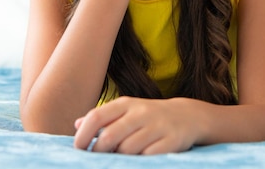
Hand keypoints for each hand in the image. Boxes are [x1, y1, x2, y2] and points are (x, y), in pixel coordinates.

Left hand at [73, 97, 200, 154]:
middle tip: (96, 159)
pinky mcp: (171, 141)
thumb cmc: (148, 116)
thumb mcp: (126, 110)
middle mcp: (141, 112)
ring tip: (119, 158)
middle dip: (98, 152)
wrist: (187, 116)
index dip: (83, 135)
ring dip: (119, 159)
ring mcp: (157, 127)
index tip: (79, 149)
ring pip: (127, 150)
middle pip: (109, 137)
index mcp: (126, 103)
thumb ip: (103, 117)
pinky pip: (148, 157)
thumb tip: (77, 125)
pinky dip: (139, 161)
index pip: (97, 116)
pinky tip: (139, 160)